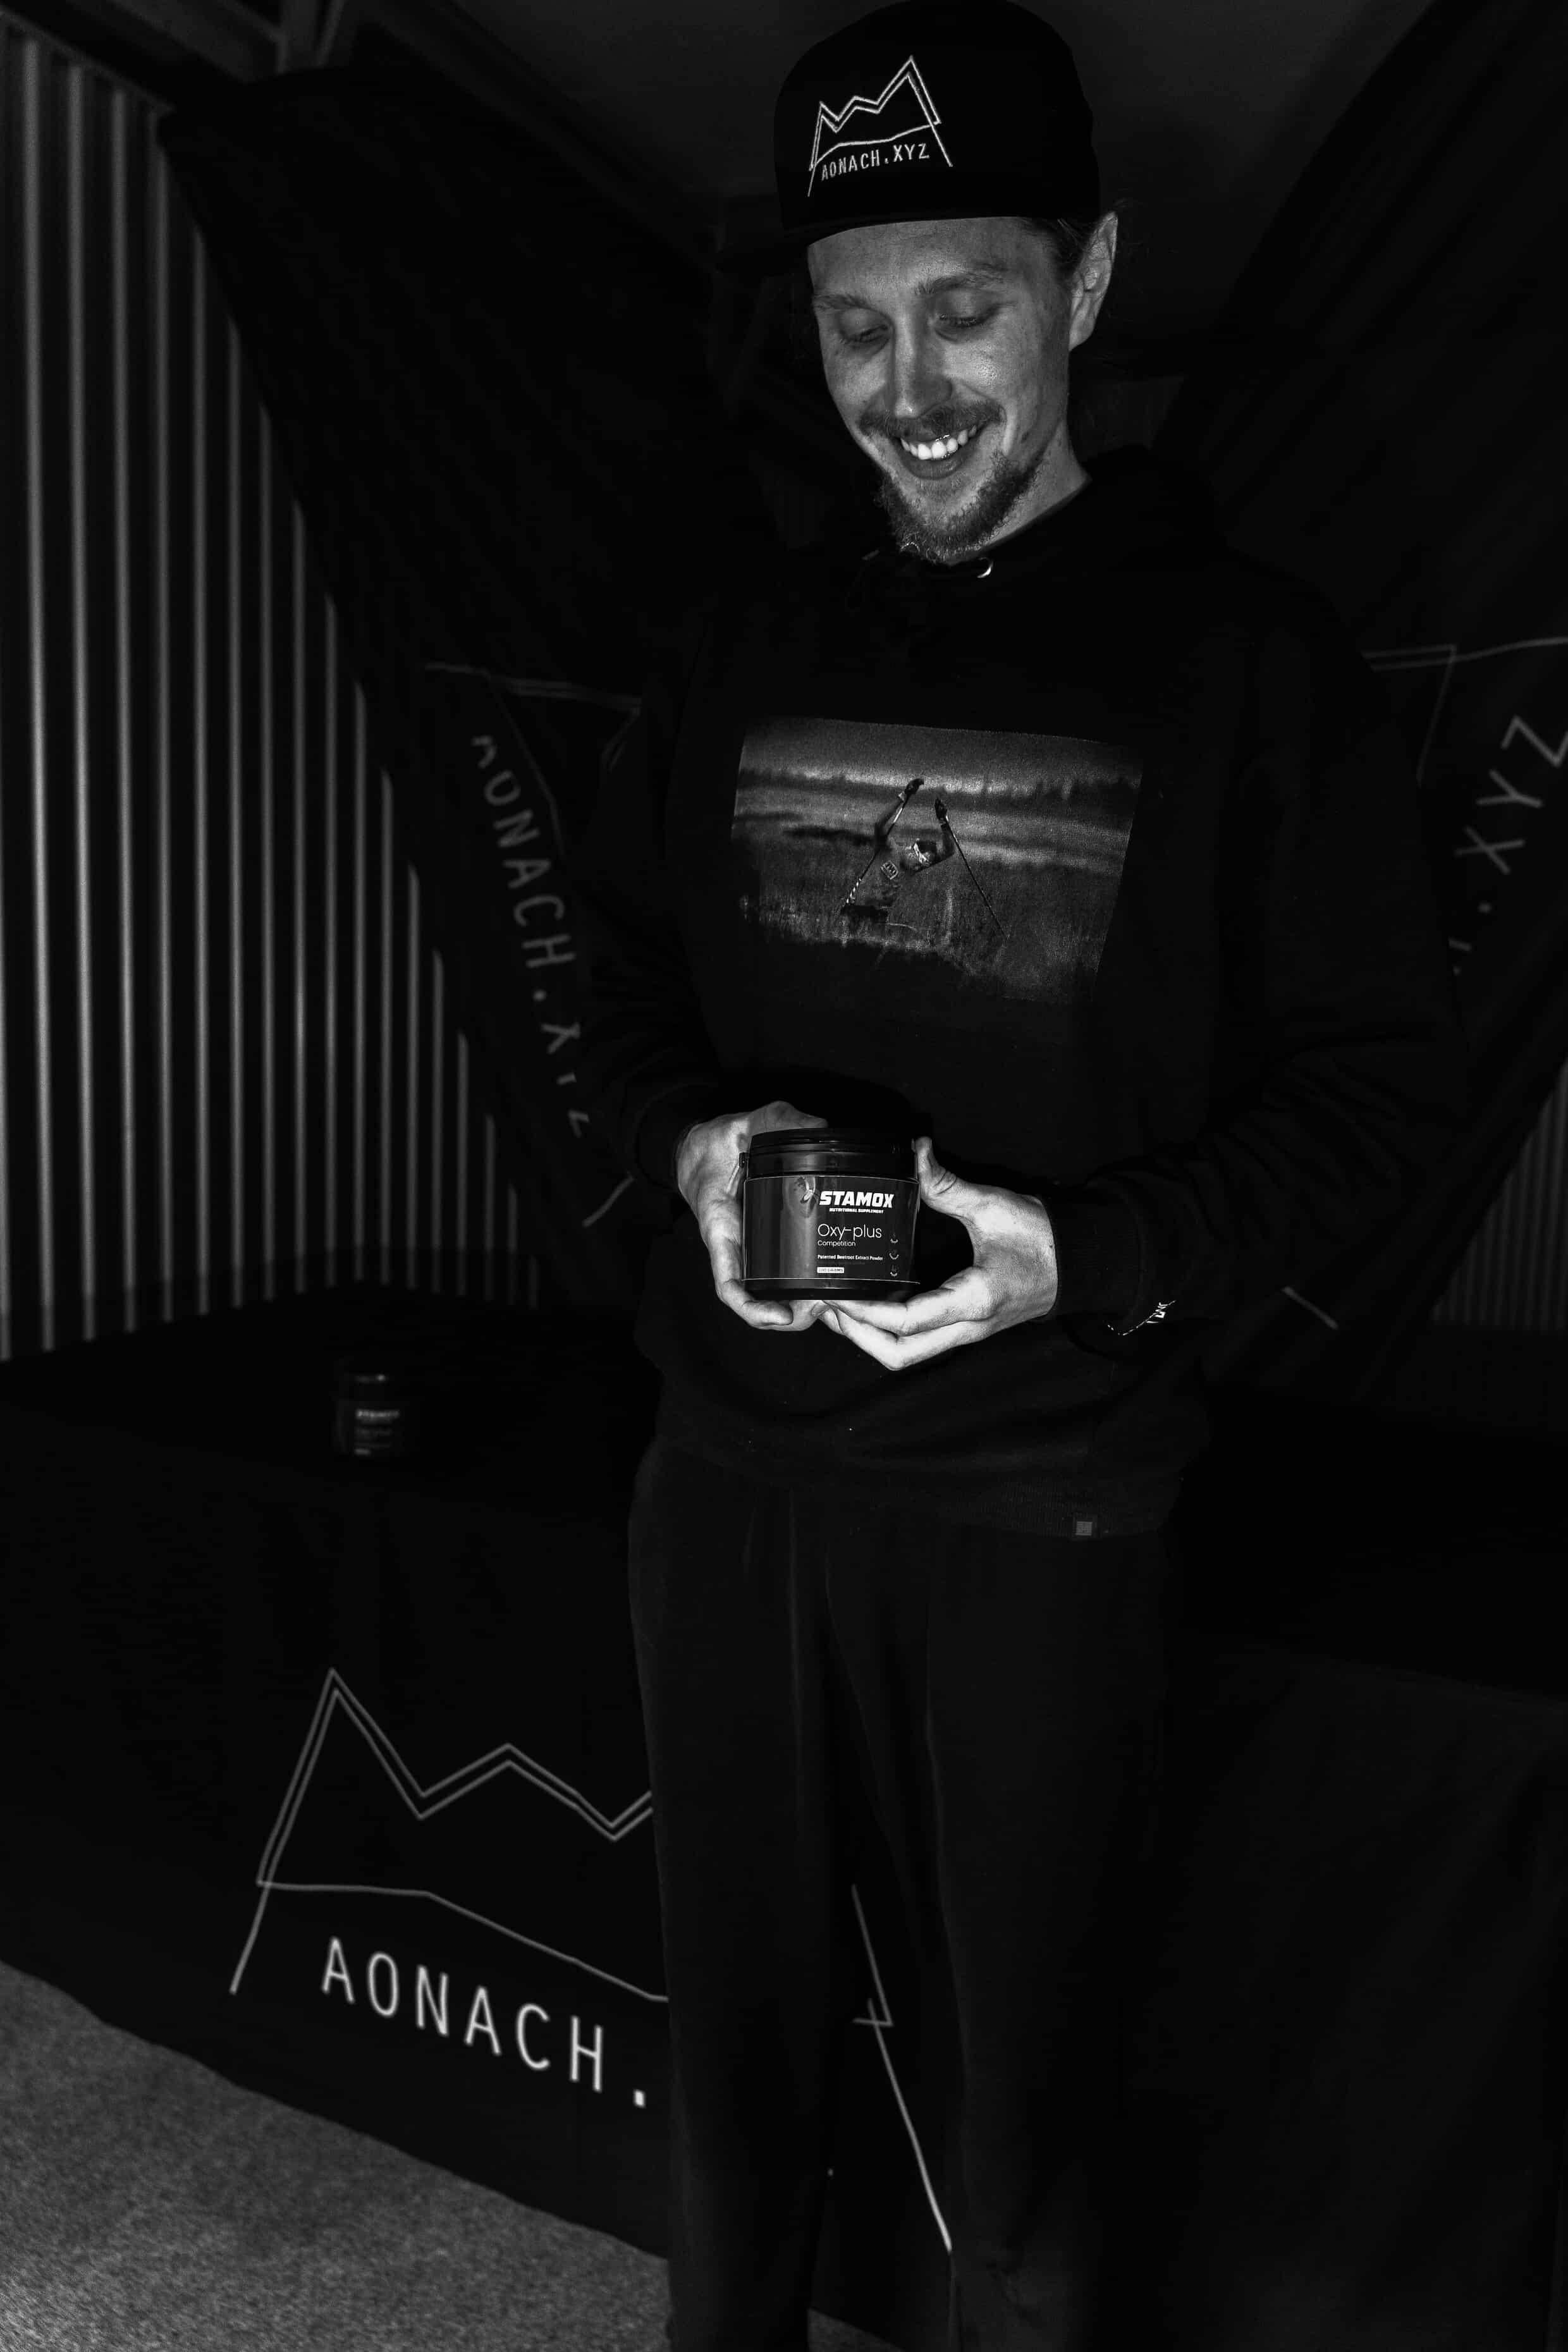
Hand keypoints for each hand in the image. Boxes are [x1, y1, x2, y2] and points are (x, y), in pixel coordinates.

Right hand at [676, 1100, 831, 1332]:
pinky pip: (784, 1274)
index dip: (753, 1307)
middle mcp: (737, 1245)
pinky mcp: (772, 1241)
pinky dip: (802, 1290)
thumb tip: (818, 1127)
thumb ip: (779, 1120)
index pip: (729, 1282)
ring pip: (773, 1293)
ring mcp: (754, 1247)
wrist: (706, 1148)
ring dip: (800, 1308)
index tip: (782, 1315)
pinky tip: (827, 1292)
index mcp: (721, 1227)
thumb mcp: (748, 1123)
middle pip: (757, 1299)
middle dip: (790, 1315)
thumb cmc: (718, 1143)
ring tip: (833, 1302)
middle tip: (824, 1306)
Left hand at [820, 1135, 1058, 1369]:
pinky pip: (921, 1340)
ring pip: (909, 1355)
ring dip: (869, 1339)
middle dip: (857, 1338)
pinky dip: (888, 1330)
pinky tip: (870, 1304)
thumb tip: (913, 1151)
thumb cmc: (1044, 1237)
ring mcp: (968, 1330)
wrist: (1082, 1261)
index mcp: (973, 1300)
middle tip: (827, 1306)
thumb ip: (947, 1183)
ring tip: (839, 1309)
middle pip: (900, 1356)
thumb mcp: (993, 1205)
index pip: (907, 1322)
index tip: (835, 1295)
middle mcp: (967, 1325)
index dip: (864, 1314)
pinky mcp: (967, 1324)